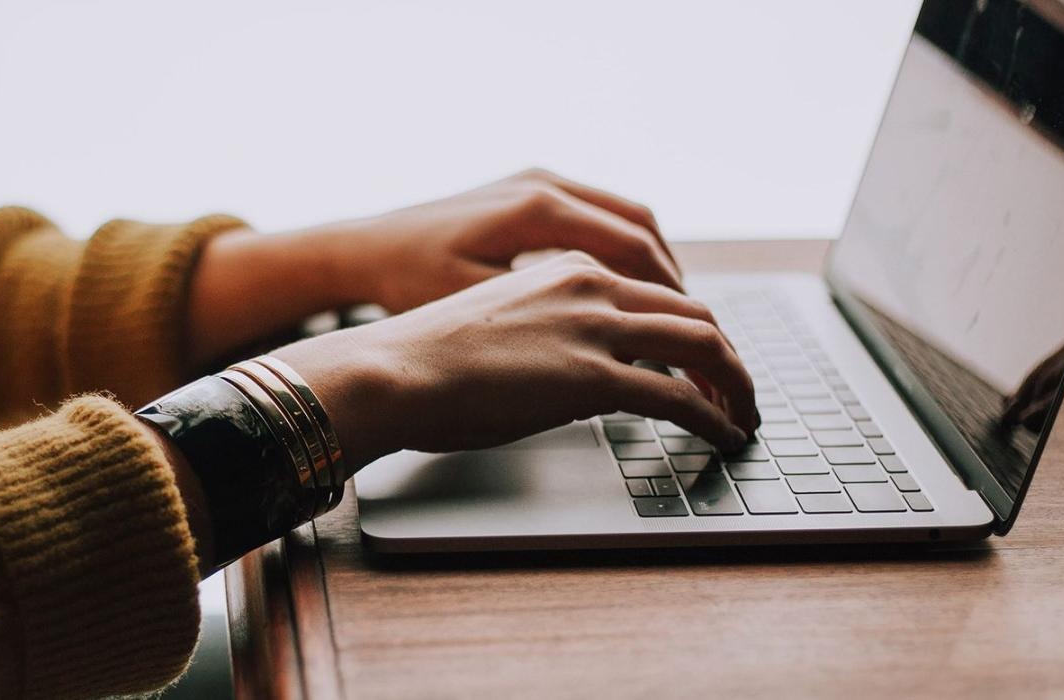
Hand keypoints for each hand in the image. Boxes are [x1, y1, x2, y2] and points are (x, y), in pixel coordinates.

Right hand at [270, 252, 756, 466]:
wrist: (390, 370)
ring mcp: (594, 328)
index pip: (655, 290)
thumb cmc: (423, 356)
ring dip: (734, 384)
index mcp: (566, 267)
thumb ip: (545, 329)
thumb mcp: (497, 321)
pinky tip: (723, 435)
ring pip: (702, 345)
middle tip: (738, 390)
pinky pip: (679, 397)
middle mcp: (590, 284)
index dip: (691, 327)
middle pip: (693, 312)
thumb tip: (567, 369)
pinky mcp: (593, 377)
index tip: (702, 358)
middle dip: (727, 355)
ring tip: (742, 415)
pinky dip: (714, 417)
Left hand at [323, 168, 681, 312]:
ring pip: (626, 219)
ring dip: (655, 266)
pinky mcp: (527, 191)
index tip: (693, 339)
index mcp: (538, 211)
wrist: (363, 249)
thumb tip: (618, 355)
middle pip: (642, 230)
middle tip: (699, 334)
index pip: (635, 251)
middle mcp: (545, 186)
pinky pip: (598, 216)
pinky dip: (624, 251)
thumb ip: (549, 324)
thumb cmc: (408, 284)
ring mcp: (537, 182)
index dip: (671, 300)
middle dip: (675, 285)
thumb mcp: (480, 310)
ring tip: (674, 316)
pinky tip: (628, 291)